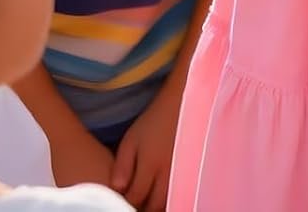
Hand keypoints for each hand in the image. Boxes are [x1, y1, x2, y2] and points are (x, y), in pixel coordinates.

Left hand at [111, 79, 182, 211]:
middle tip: (133, 199)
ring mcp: (182, 177)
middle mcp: (169, 176)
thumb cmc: (154, 122)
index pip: (135, 199)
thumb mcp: (132, 139)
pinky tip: (159, 192)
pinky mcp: (191, 175)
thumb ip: (122, 166)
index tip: (119, 199)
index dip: (125, 202)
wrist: (183, 106)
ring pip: (166, 204)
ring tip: (145, 197)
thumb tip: (117, 190)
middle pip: (153, 206)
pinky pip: (177, 195)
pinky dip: (166, 199)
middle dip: (141, 207)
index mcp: (151, 166)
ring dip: (154, 204)